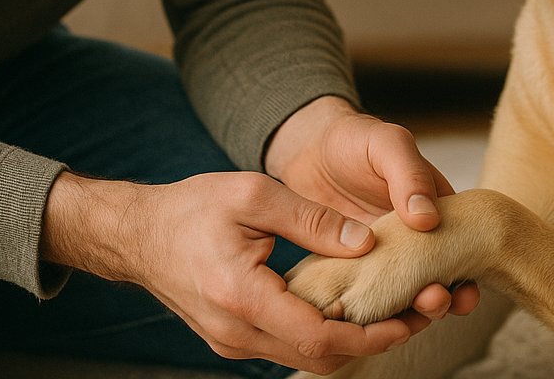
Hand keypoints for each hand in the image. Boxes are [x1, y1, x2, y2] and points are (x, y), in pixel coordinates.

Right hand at [41, 169, 429, 371]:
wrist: (138, 234)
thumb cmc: (193, 206)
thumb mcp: (254, 194)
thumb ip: (310, 220)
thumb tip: (365, 241)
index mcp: (244, 297)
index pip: (321, 338)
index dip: (372, 335)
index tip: (409, 317)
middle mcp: (238, 334)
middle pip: (319, 360)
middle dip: (372, 343)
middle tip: (415, 316)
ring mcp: (233, 342)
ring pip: (304, 359)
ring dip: (349, 342)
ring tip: (391, 311)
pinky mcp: (232, 337)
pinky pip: (286, 346)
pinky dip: (321, 335)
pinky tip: (346, 307)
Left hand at [265, 97, 480, 321]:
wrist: (309, 150)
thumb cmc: (357, 141)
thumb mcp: (388, 144)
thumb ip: (410, 173)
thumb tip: (429, 218)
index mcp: (434, 209)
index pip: (460, 245)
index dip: (466, 270)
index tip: (465, 289)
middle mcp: (414, 241)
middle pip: (437, 277)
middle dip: (442, 298)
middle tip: (435, 301)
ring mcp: (383, 260)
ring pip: (403, 294)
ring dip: (410, 309)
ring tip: (409, 310)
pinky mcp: (352, 273)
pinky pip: (365, 299)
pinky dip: (370, 311)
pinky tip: (369, 318)